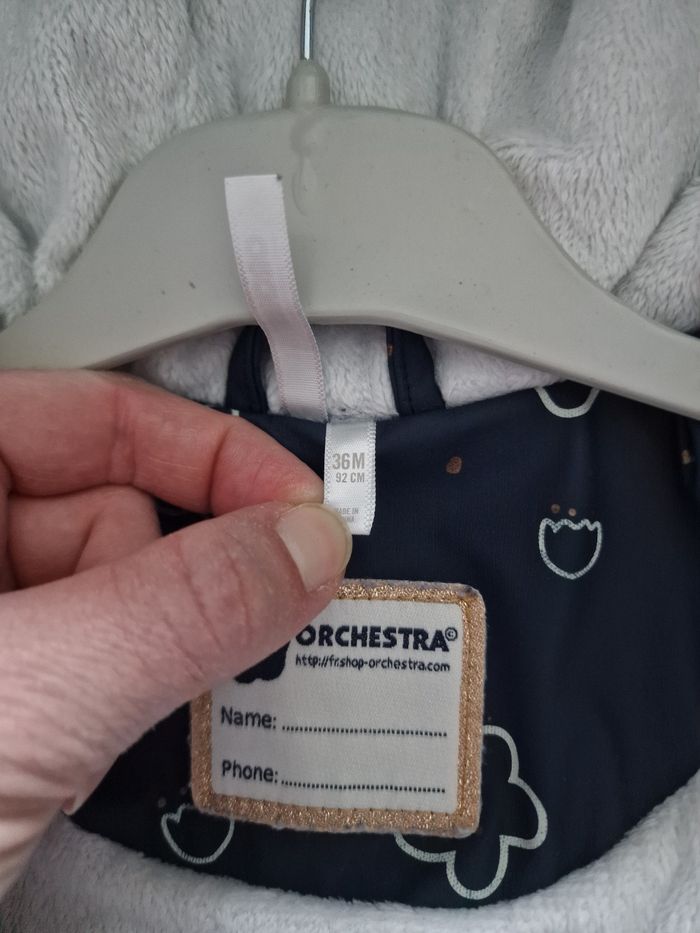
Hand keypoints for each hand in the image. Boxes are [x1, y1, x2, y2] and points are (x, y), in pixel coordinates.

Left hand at [0, 371, 350, 894]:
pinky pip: (96, 654)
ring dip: (144, 651)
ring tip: (90, 732)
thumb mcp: (22, 703)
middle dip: (171, 577)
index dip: (208, 452)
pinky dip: (122, 689)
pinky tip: (89, 744)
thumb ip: (182, 609)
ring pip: (111, 593)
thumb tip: (301, 546)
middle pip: (107, 507)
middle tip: (199, 645)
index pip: (92, 413)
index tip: (296, 509)